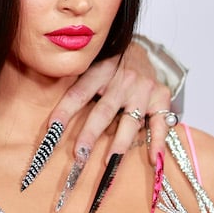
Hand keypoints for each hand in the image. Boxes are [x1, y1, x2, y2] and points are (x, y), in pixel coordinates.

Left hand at [45, 45, 172, 211]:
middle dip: (90, 134)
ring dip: (119, 143)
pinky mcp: (161, 97)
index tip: (52, 130)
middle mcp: (123, 80)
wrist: (142, 49)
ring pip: (130, 120)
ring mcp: (143, 89)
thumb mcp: (92, 65)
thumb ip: (77, 84)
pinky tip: (153, 159)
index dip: (65, 111)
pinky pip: (161, 123)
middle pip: (104, 111)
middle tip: (79, 154)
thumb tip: (52, 117)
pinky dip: (157, 141)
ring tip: (109, 162)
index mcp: (100, 70)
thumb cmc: (110, 65)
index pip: (79, 93)